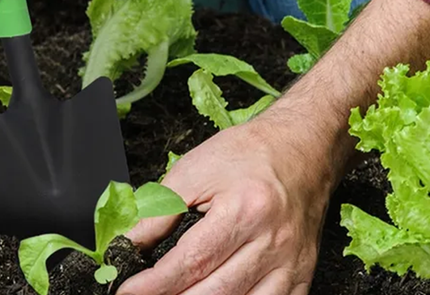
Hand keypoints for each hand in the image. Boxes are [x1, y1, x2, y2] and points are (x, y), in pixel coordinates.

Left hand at [118, 119, 328, 294]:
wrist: (301, 148)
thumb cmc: (249, 153)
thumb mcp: (194, 169)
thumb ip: (160, 209)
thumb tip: (131, 241)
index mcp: (245, 211)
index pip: (191, 262)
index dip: (154, 284)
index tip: (127, 292)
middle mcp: (273, 242)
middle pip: (215, 292)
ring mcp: (292, 263)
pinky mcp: (302, 273)